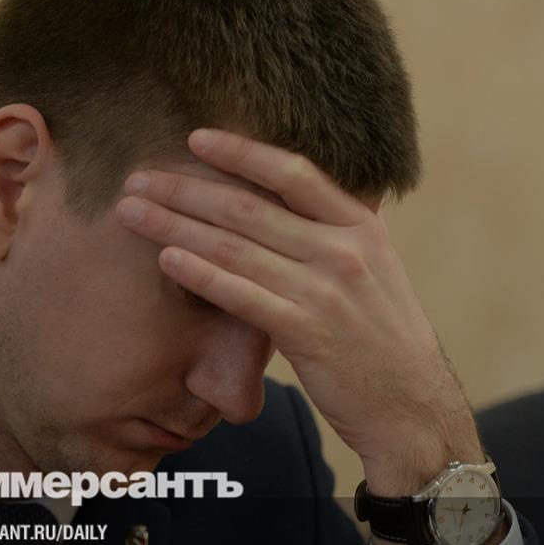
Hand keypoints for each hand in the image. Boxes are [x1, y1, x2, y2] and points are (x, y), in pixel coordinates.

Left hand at [115, 129, 485, 499]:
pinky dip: (200, 273)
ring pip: (235, 247)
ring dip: (175, 225)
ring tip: (130, 211)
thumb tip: (294, 196)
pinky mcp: (307, 333)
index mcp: (360, 226)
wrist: (412, 407)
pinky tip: (166, 258)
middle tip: (138, 177)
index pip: (292, 173)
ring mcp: (326, 290)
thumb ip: (338, 231)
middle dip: (185, 188)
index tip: (195, 137)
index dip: (240, 151)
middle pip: (248, 206)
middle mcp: (344, 250)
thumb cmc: (383, 338)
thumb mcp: (377, 270)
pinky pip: (242, 295)